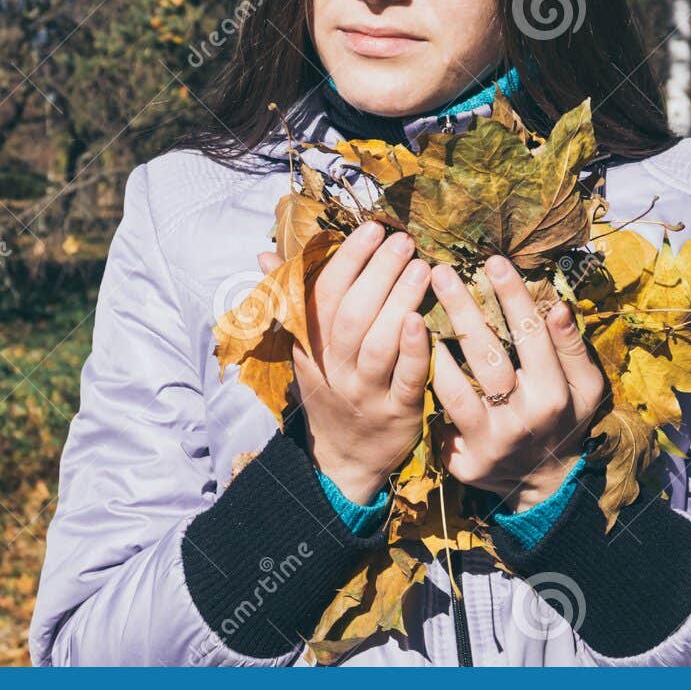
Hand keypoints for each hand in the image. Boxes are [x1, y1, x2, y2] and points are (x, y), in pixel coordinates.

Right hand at [258, 220, 430, 503]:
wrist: (344, 461)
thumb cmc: (330, 390)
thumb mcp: (304, 349)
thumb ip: (292, 300)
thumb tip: (266, 253)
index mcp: (313, 346)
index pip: (324, 295)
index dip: (348, 259)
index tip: (372, 228)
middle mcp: (336, 368)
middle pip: (352, 315)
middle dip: (378, 273)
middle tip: (403, 241)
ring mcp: (366, 392)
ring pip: (378, 344)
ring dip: (399, 302)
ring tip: (421, 268)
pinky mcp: (399, 412)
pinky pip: (406, 378)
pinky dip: (414, 349)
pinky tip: (424, 320)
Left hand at [429, 254, 606, 512]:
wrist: (544, 484)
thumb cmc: (564, 419)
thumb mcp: (585, 387)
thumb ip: (571, 347)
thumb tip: (557, 305)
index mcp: (554, 394)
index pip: (531, 335)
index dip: (512, 296)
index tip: (493, 261)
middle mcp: (522, 418)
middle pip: (486, 355)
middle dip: (462, 309)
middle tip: (440, 272)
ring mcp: (491, 441)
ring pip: (453, 388)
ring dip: (433, 347)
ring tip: (413, 308)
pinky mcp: (465, 459)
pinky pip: (439, 415)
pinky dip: (425, 383)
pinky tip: (410, 353)